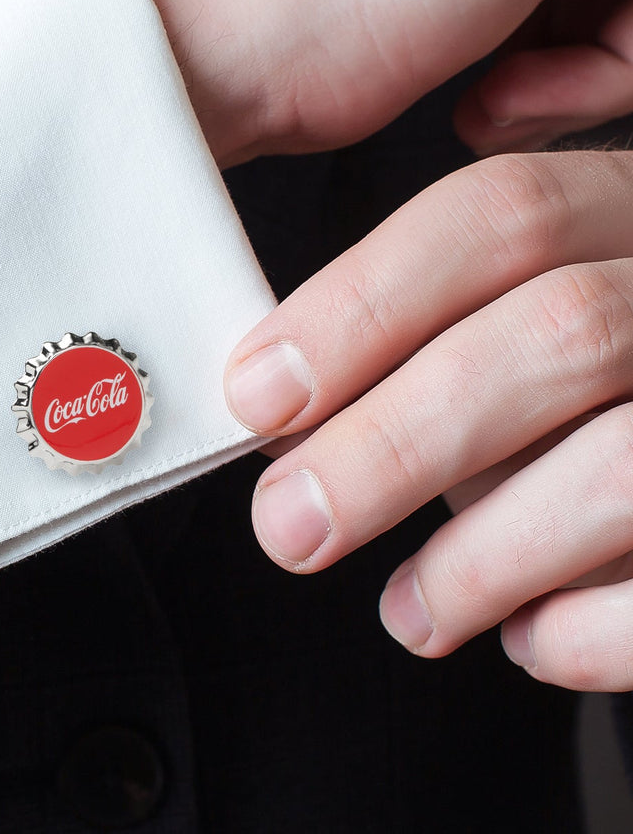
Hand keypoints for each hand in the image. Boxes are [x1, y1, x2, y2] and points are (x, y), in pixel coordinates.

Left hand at [223, 150, 632, 690]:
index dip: (361, 306)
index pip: (498, 216)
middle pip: (556, 333)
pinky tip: (532, 638)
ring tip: (410, 610)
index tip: (258, 395)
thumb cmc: (599, 376)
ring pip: (626, 465)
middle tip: (288, 524)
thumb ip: (442, 318)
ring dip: (483, 556)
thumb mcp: (536, 305)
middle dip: (394, 443)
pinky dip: (593, 628)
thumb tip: (289, 391)